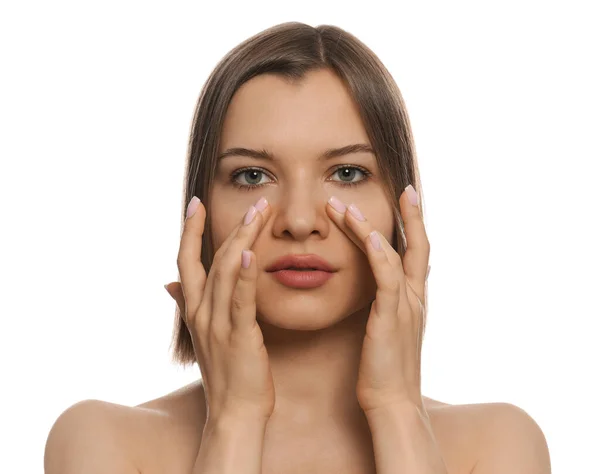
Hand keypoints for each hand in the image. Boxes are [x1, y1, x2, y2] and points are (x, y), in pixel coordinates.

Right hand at [165, 196, 275, 420]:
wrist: (234, 412)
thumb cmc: (226, 372)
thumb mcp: (203, 335)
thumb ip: (188, 305)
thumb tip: (169, 284)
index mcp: (194, 309)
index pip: (185, 260)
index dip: (189, 230)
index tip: (196, 202)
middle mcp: (201, 312)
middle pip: (211, 258)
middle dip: (232, 226)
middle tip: (256, 202)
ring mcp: (217, 324)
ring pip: (226, 271)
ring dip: (243, 239)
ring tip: (261, 213)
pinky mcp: (239, 336)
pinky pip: (240, 301)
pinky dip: (244, 276)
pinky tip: (250, 254)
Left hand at [326, 185, 429, 412]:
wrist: (393, 403)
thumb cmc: (385, 371)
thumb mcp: (390, 333)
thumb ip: (391, 307)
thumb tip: (389, 290)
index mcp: (413, 301)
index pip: (417, 254)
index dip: (415, 225)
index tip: (408, 199)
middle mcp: (415, 298)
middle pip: (418, 246)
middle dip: (411, 216)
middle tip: (404, 188)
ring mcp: (406, 307)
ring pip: (393, 255)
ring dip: (369, 227)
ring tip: (344, 206)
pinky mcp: (391, 318)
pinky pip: (387, 279)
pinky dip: (378, 255)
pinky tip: (366, 235)